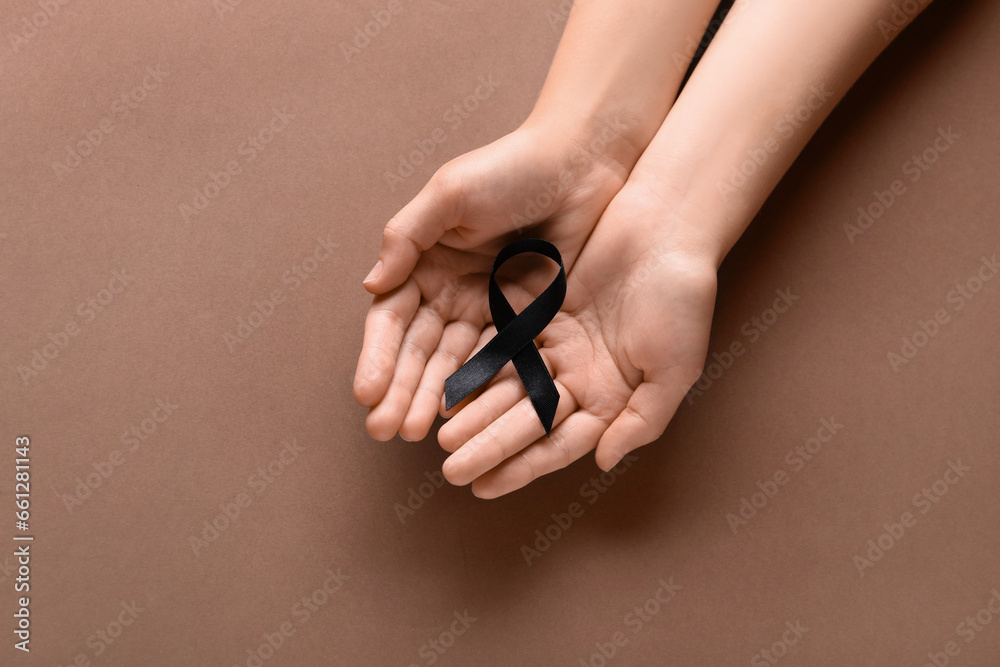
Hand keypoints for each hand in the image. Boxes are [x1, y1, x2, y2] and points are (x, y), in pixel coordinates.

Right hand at [354, 119, 636, 441]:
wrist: (582, 163)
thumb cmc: (511, 168)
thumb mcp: (450, 194)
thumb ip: (407, 236)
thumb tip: (370, 285)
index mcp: (424, 262)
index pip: (393, 319)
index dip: (378, 357)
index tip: (366, 395)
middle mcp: (452, 291)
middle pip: (420, 351)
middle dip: (401, 391)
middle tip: (387, 430)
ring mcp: (490, 310)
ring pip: (457, 365)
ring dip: (435, 400)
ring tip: (419, 435)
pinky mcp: (529, 321)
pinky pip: (503, 361)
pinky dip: (484, 391)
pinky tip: (468, 419)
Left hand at [437, 182, 719, 497]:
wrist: (668, 226)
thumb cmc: (683, 300)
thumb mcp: (675, 369)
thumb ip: (642, 421)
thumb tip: (601, 462)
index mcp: (613, 399)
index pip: (560, 444)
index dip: (522, 468)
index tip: (482, 488)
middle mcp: (582, 378)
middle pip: (527, 420)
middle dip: (489, 444)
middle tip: (449, 468)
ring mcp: (560, 345)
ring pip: (510, 385)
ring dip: (478, 410)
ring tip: (442, 435)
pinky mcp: (543, 313)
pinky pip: (505, 343)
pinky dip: (481, 364)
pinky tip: (452, 384)